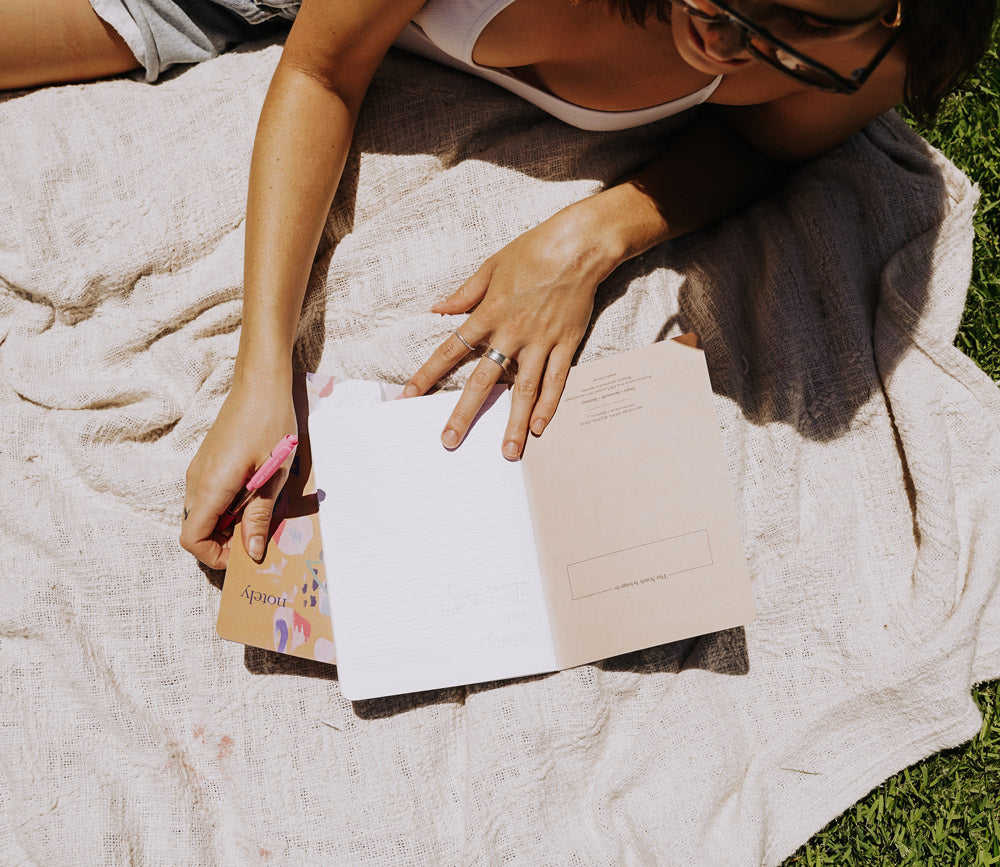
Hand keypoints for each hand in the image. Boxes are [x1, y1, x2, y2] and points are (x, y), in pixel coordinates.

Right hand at [180, 375, 296, 569]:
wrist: (260, 383)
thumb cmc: (270, 424)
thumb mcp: (272, 476)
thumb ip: (258, 516)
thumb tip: (251, 553)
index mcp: (209, 487)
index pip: (191, 539)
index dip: (214, 556)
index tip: (244, 554)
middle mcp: (196, 481)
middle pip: (196, 529)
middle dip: (224, 542)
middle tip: (259, 536)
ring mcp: (199, 470)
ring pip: (203, 513)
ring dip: (228, 523)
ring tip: (261, 514)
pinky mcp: (208, 461)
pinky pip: (209, 496)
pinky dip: (228, 506)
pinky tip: (256, 495)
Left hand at [404, 205, 621, 458]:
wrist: (577, 245)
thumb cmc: (532, 250)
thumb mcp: (491, 266)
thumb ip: (465, 294)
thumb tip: (438, 309)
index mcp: (488, 313)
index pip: (450, 350)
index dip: (427, 375)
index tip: (408, 396)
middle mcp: (511, 333)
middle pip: (482, 381)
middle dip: (464, 414)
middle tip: (450, 441)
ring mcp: (539, 342)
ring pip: (523, 390)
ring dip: (513, 423)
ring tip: (507, 452)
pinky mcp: (565, 344)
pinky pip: (556, 381)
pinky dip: (548, 405)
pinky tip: (540, 428)